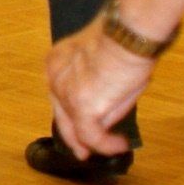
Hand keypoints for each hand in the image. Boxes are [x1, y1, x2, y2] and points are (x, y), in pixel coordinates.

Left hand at [47, 20, 157, 160]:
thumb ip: (98, 84)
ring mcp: (66, 94)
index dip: (69, 113)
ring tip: (116, 145)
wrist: (129, 32)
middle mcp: (55, 78)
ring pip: (78, 128)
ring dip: (98, 140)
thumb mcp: (103, 60)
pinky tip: (120, 145)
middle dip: (73, 136)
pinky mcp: (81, 109)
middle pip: (62, 115)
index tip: (78, 126)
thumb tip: (106, 111)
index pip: (60, 95)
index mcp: (57, 61)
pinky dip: (106, 145)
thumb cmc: (124, 37)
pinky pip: (92, 136)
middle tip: (83, 152)